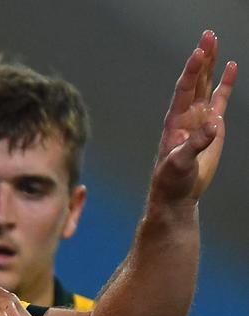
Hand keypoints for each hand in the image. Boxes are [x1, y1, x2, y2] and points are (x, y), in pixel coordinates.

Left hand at [152, 30, 236, 203]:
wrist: (178, 191)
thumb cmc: (171, 178)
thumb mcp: (180, 163)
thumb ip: (195, 145)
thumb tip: (213, 126)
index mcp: (175, 120)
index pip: (184, 90)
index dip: (191, 71)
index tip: (198, 53)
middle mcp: (186, 114)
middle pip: (195, 80)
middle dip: (201, 58)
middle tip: (208, 36)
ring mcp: (199, 117)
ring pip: (206, 85)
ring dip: (210, 65)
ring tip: (214, 41)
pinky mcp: (212, 125)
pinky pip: (220, 99)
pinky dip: (225, 83)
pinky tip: (230, 67)